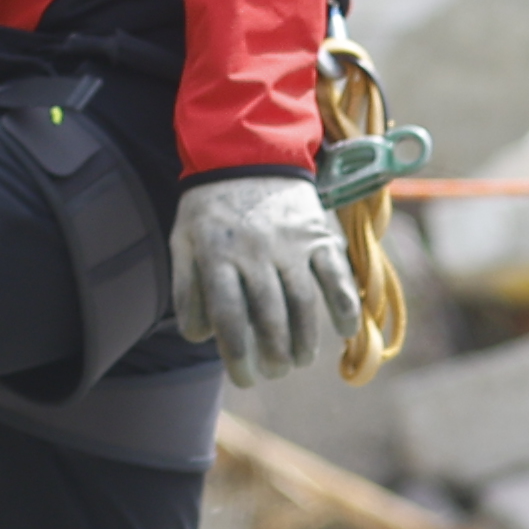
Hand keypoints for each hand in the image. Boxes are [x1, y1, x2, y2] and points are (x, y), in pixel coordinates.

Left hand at [171, 175, 347, 388]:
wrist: (247, 150)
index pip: (228, 317)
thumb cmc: (210, 207)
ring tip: (298, 361)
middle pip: (269, 316)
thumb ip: (186, 289)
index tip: (246, 379)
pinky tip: (344, 330)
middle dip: (274, 355)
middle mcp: (254, 251)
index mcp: (216, 255)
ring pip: (303, 303)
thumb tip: (201, 336)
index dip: (238, 355)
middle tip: (274, 372)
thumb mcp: (183, 242)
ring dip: (305, 341)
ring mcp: (290, 242)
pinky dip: (344, 305)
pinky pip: (336, 275)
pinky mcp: (318, 233)